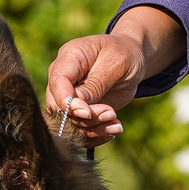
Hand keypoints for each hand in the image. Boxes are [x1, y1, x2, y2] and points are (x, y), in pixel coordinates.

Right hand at [44, 7, 182, 146]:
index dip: (67, 102)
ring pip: (69, 122)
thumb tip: (76, 108)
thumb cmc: (123, 54)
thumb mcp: (115, 64)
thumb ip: (95, 85)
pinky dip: (97, 134)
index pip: (57, 83)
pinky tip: (113, 128)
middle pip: (59, 107)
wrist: (131, 59)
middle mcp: (62, 79)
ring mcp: (68, 97)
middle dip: (85, 118)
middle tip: (111, 114)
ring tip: (116, 123)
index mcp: (68, 58)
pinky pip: (79, 130)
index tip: (88, 113)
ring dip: (94, 128)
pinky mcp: (78, 112)